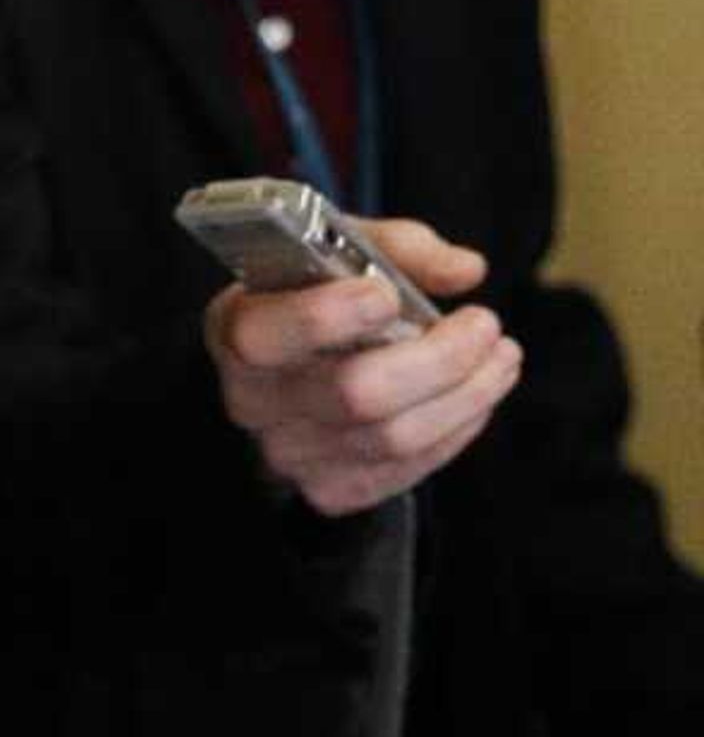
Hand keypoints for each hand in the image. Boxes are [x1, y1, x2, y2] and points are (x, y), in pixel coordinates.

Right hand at [205, 218, 519, 515]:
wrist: (291, 366)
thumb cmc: (316, 295)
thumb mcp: (339, 251)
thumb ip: (398, 248)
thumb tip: (465, 270)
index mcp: (236, 327)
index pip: (263, 335)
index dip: (326, 317)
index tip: (386, 294)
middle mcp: (251, 398)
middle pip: (354, 394)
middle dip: (439, 360)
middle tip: (485, 325)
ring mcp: (288, 452)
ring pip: (394, 437)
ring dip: (467, 396)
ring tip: (501, 357)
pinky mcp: (330, 488)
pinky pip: (406, 470)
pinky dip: (456, 431)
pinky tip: (475, 396)